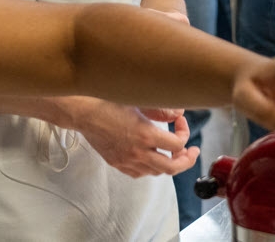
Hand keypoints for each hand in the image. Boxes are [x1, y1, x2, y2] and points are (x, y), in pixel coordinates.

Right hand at [74, 100, 197, 177]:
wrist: (83, 113)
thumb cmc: (107, 103)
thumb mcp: (138, 102)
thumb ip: (161, 109)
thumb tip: (177, 113)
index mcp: (145, 134)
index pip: (177, 145)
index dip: (185, 134)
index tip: (180, 123)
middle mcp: (138, 152)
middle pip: (172, 167)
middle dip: (186, 160)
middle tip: (191, 152)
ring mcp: (127, 161)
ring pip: (157, 172)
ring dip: (169, 164)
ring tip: (173, 153)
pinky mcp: (118, 164)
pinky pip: (140, 174)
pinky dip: (151, 168)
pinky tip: (152, 158)